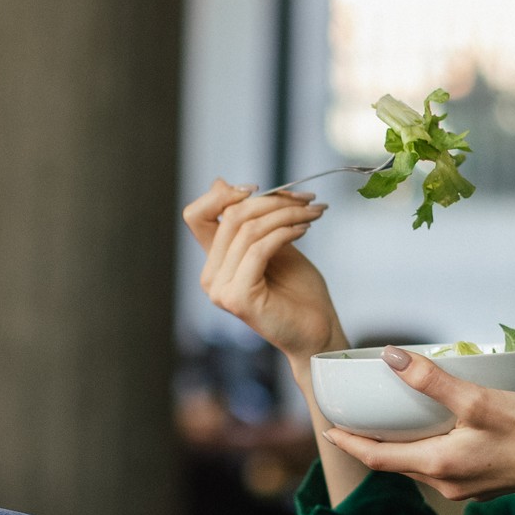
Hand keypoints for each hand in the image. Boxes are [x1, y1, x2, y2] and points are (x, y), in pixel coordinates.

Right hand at [184, 178, 346, 360]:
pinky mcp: (239, 298)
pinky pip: (259, 249)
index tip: (260, 187)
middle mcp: (211, 277)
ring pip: (247, 230)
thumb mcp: (273, 244)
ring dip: (285, 214)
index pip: (197, 216)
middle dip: (271, 201)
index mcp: (214, 263)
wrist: (317, 332)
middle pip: (229, 217)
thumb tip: (220, 182)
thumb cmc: (298, 291)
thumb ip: (250, 220)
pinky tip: (305, 229)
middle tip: (306, 199)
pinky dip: (284, 232)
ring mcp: (221, 289)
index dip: (222, 195)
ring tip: (312, 213)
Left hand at [321, 347, 514, 499]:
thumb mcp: (477, 399)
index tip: (327, 429)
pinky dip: (427, 447)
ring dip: (400, 446)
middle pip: (394, 463)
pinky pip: (442, 465)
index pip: (377, 458)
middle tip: (350, 421)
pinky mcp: (484, 483)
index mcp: (437, 465)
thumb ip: (431, 381)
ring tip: (388, 421)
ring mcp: (465, 487)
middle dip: (370, 442)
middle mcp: (445, 483)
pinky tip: (435, 429)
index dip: (349, 443)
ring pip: (419, 465)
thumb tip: (390, 357)